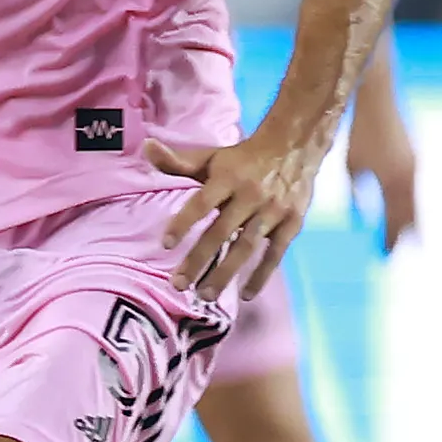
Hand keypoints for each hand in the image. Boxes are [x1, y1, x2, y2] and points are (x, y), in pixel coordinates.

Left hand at [144, 129, 318, 301]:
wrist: (294, 146)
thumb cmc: (242, 158)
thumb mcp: (211, 157)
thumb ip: (178, 160)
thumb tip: (147, 148)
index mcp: (228, 177)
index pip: (202, 203)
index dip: (183, 222)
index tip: (165, 244)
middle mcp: (250, 194)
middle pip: (221, 231)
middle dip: (199, 259)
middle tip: (178, 284)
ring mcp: (273, 211)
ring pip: (246, 246)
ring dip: (226, 273)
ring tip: (205, 295)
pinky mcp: (292, 223)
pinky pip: (275, 253)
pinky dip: (262, 274)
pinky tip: (247, 295)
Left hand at [344, 98, 419, 253]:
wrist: (378, 97)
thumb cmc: (359, 131)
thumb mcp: (353, 166)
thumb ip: (359, 193)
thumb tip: (360, 218)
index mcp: (395, 182)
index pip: (396, 220)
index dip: (392, 239)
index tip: (387, 257)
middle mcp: (410, 176)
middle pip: (412, 214)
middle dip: (408, 233)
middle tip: (410, 252)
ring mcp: (414, 164)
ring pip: (414, 200)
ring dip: (411, 218)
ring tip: (411, 236)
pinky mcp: (412, 155)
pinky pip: (413, 186)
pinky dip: (409, 200)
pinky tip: (403, 205)